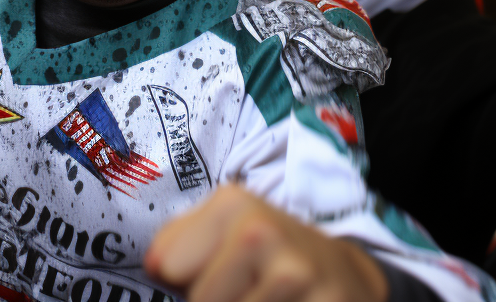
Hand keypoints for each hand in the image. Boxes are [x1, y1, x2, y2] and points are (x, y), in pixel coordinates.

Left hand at [145, 184, 387, 301]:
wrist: (342, 276)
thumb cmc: (268, 256)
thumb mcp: (223, 230)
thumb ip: (177, 243)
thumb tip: (153, 266)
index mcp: (230, 204)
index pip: (168, 267)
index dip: (182, 282)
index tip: (208, 274)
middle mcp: (261, 231)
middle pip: (199, 300)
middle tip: (244, 290)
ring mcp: (294, 271)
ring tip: (264, 299)